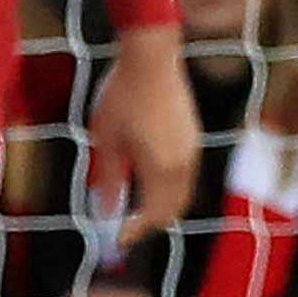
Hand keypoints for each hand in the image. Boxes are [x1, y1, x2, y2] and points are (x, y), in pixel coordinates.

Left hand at [91, 25, 201, 247]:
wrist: (152, 57)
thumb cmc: (122, 95)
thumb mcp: (106, 139)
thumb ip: (107, 179)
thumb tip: (105, 212)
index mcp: (159, 167)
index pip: (152, 214)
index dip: (135, 231)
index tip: (117, 239)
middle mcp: (182, 163)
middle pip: (172, 209)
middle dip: (150, 224)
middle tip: (126, 229)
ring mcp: (191, 150)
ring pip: (182, 194)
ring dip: (162, 207)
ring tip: (136, 209)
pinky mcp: (193, 137)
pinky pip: (185, 177)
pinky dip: (170, 189)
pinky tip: (149, 181)